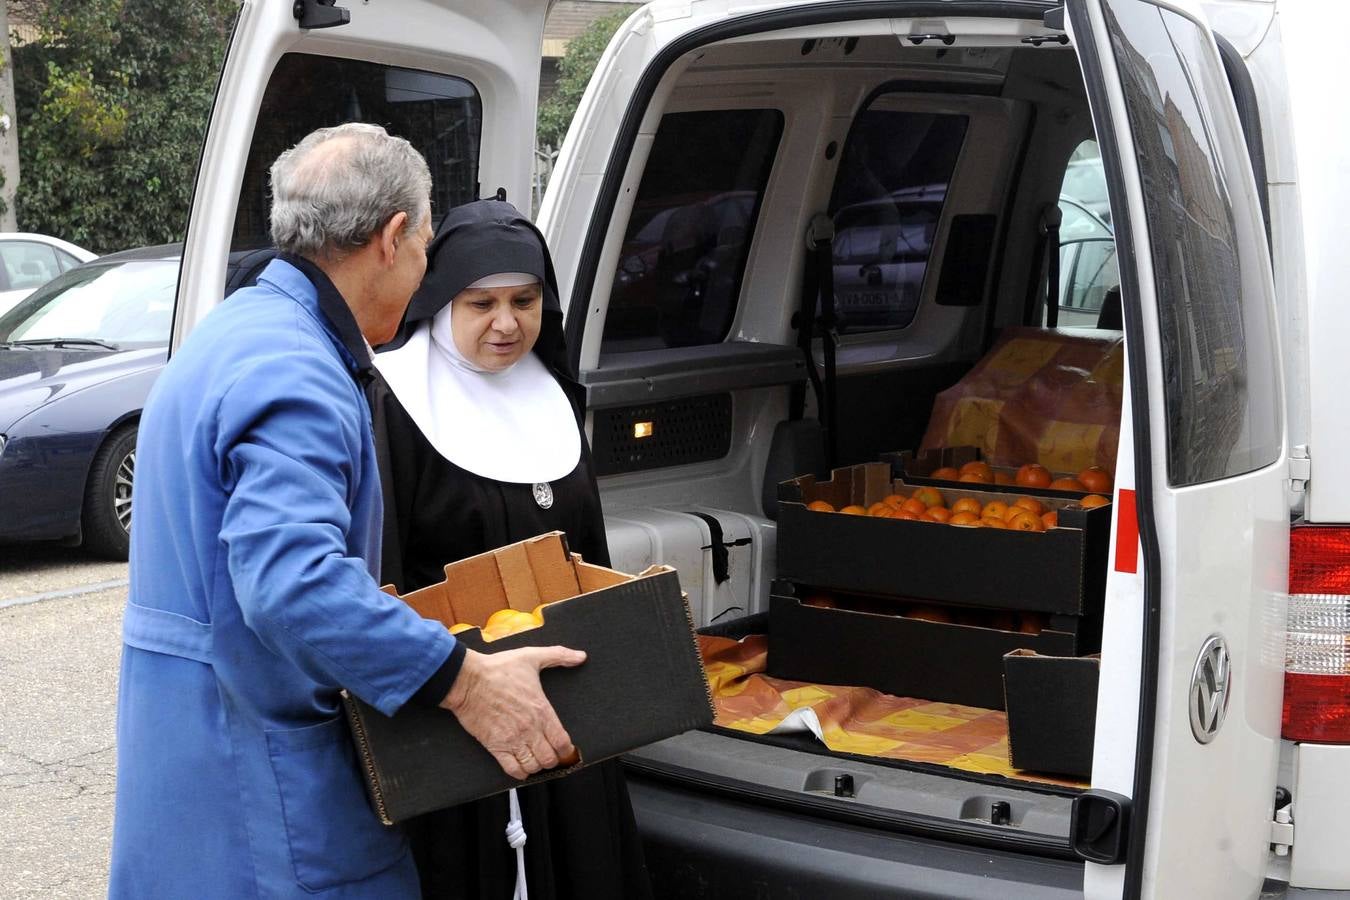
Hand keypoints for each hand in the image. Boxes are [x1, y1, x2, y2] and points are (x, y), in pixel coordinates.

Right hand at [441, 645, 585, 779]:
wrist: (466, 679)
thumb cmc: (498, 668)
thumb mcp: (532, 656)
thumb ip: (559, 656)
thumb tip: (580, 656)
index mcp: (542, 710)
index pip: (563, 742)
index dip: (567, 750)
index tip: (565, 749)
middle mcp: (530, 728)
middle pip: (550, 758)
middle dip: (552, 758)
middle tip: (549, 754)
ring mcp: (512, 739)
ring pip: (533, 766)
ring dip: (537, 765)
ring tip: (535, 759)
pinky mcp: (495, 746)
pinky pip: (512, 769)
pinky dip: (520, 772)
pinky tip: (521, 766)